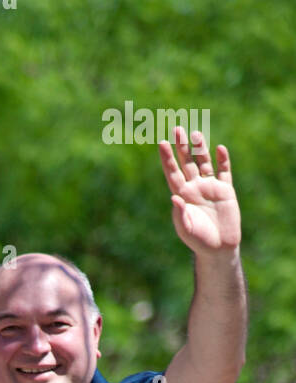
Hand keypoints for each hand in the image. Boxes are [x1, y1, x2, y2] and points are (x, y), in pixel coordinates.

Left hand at [158, 126, 240, 254]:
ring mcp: (210, 187)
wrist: (218, 249)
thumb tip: (174, 197)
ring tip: (196, 134)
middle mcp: (195, 188)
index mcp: (182, 195)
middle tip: (177, 128)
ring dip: (200, 149)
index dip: (167, 158)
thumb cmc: (198, 241)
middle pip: (187, 163)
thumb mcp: (185, 229)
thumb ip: (180, 213)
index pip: (172, 173)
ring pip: (204, 163)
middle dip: (182, 147)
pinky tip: (220, 149)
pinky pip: (224, 172)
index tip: (161, 143)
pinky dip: (223, 160)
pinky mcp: (226, 190)